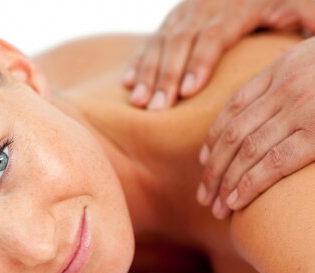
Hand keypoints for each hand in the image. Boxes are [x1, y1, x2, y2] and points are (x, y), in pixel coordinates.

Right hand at [124, 0, 314, 109]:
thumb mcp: (305, 6)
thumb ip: (310, 25)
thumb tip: (311, 55)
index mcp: (239, 5)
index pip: (214, 36)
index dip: (199, 63)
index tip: (189, 92)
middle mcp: (206, 6)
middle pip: (180, 41)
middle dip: (166, 76)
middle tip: (157, 109)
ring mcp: (185, 11)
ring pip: (161, 41)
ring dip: (147, 73)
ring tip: (139, 103)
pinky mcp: (174, 17)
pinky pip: (151, 39)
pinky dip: (139, 61)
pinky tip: (128, 84)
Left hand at [196, 36, 314, 218]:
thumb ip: (292, 85)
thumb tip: (272, 118)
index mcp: (283, 68)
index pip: (234, 108)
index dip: (214, 139)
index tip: (204, 161)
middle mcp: (286, 86)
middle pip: (233, 134)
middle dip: (212, 170)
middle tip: (203, 195)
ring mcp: (302, 109)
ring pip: (246, 151)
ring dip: (224, 183)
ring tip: (214, 206)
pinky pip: (272, 163)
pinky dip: (248, 184)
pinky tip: (235, 201)